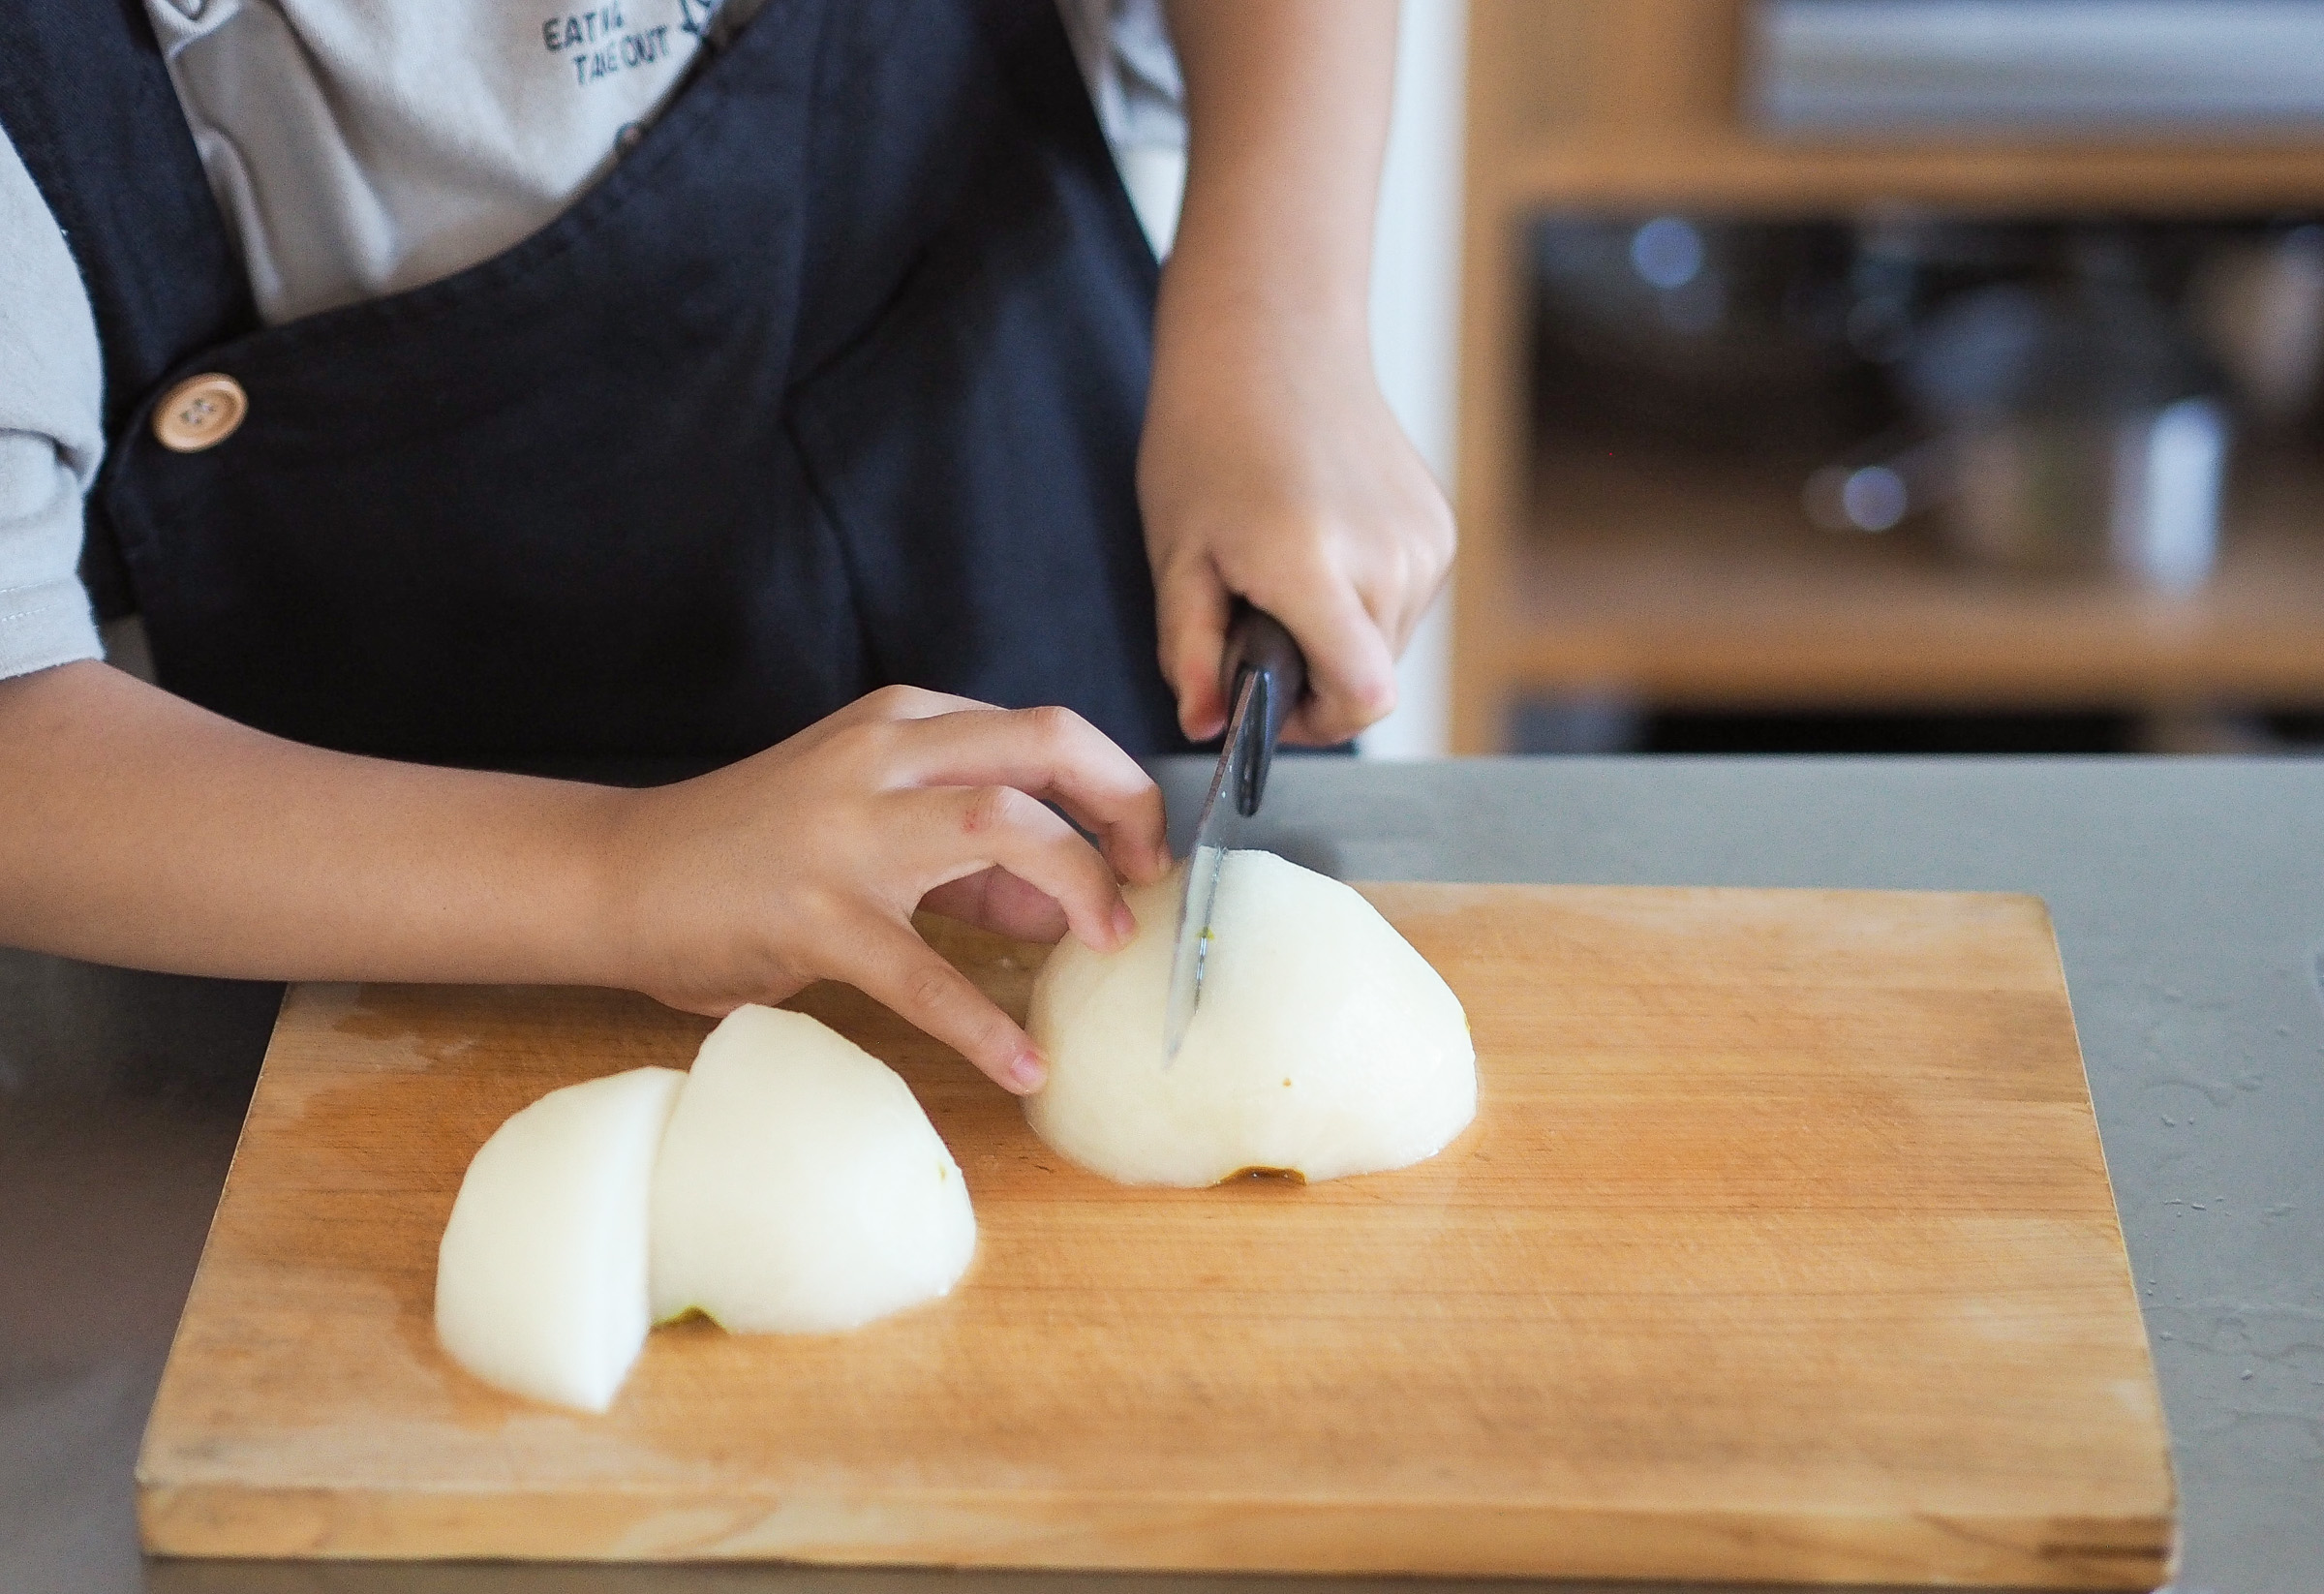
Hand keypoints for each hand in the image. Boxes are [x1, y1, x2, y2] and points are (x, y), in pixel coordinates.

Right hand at [599, 687, 1170, 1093]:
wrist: (620, 875)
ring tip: (1105, 946)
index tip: (1143, 851)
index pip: (1043, 731)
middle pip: (1045, 744)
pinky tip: (1021, 1065)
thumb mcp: (871, 823)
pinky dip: (985, 1026)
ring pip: (1002, 826)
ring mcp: (848, 832)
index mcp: (903, 722)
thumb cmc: (752, 850)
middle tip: (1149, 879)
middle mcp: (883, 755)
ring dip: (1077, 884)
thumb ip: (972, 860)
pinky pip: (924, 974)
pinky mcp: (816, 915)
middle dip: (1125, 805)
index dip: (1115, 788)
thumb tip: (1073, 906)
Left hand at [1140, 326, 1453, 745]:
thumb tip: (1205, 726)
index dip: (1315, 724)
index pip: (1362, 700)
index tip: (1271, 704)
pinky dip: (1365, 598)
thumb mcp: (1177, 555)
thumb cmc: (1210, 439)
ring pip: (1390, 645)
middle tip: (1259, 619)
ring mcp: (1425, 542)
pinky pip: (1406, 602)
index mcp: (1313, 566)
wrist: (1273, 340)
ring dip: (1340, 636)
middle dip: (1314, 675)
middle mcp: (1387, 558)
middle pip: (1372, 681)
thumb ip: (1191, 652)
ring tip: (1288, 572)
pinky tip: (1323, 545)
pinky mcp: (1441, 528)